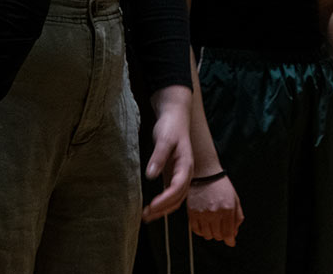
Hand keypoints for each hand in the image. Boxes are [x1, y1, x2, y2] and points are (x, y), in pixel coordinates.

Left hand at [141, 86, 192, 221]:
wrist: (174, 115)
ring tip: (146, 216)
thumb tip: (151, 175)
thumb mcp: (164, 139)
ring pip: (175, 198)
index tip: (152, 206)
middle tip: (146, 215)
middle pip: (178, 197)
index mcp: (186, 165)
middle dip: (163, 209)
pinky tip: (151, 206)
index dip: (165, 199)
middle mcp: (185, 173)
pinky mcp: (172, 173)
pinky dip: (162, 202)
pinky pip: (170, 193)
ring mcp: (179, 174)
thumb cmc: (170, 126)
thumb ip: (158, 157)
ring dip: (163, 209)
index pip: (178, 188)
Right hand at [188, 174, 244, 244]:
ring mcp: (202, 213)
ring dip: (211, 233)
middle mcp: (215, 212)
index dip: (230, 240)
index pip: (228, 233)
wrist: (205, 173)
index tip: (231, 242)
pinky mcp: (192, 212)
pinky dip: (201, 231)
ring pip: (207, 235)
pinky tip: (204, 224)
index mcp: (227, 208)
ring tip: (212, 224)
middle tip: (221, 228)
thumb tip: (234, 234)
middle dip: (221, 235)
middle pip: (217, 236)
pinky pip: (196, 230)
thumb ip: (237, 217)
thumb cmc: (221, 186)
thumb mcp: (235, 199)